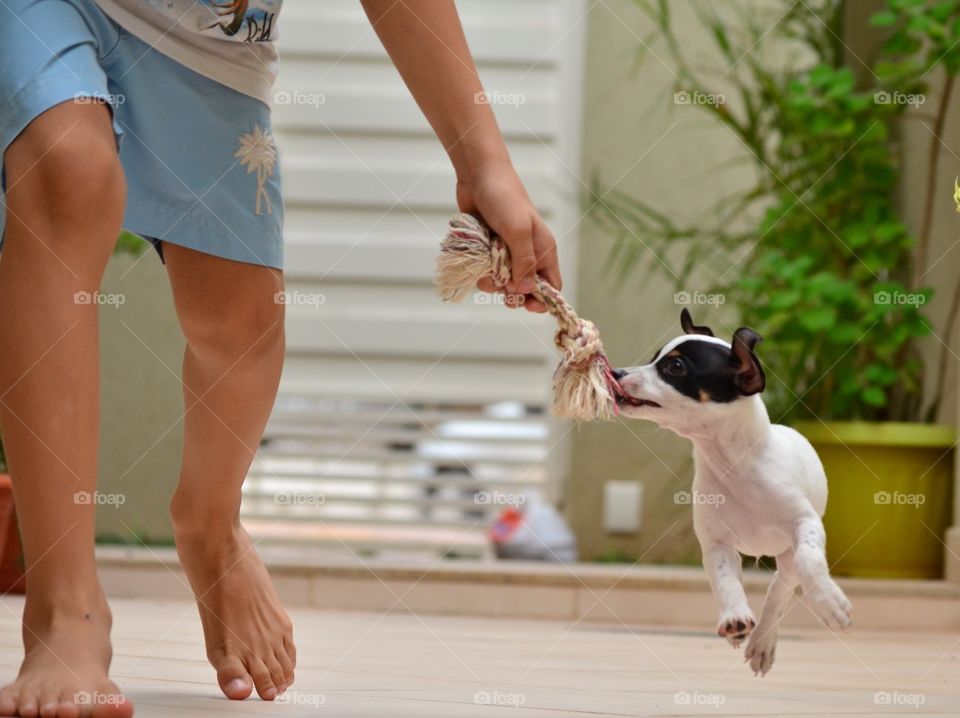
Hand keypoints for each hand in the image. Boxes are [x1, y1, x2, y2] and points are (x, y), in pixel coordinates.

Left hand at [455, 161, 560, 313]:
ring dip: (494, 283)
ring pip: (504, 283)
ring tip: (486, 270)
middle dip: (513, 294)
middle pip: (526, 289)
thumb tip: (526, 290)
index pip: (552, 285)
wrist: (479, 176)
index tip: (528, 306)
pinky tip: (478, 261)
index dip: (543, 300)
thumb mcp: (518, 230)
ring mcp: (508, 253)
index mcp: (544, 250)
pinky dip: (482, 272)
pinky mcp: (490, 251)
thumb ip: (524, 262)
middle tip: (503, 290)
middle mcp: (528, 254)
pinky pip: (488, 272)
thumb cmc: (504, 199)